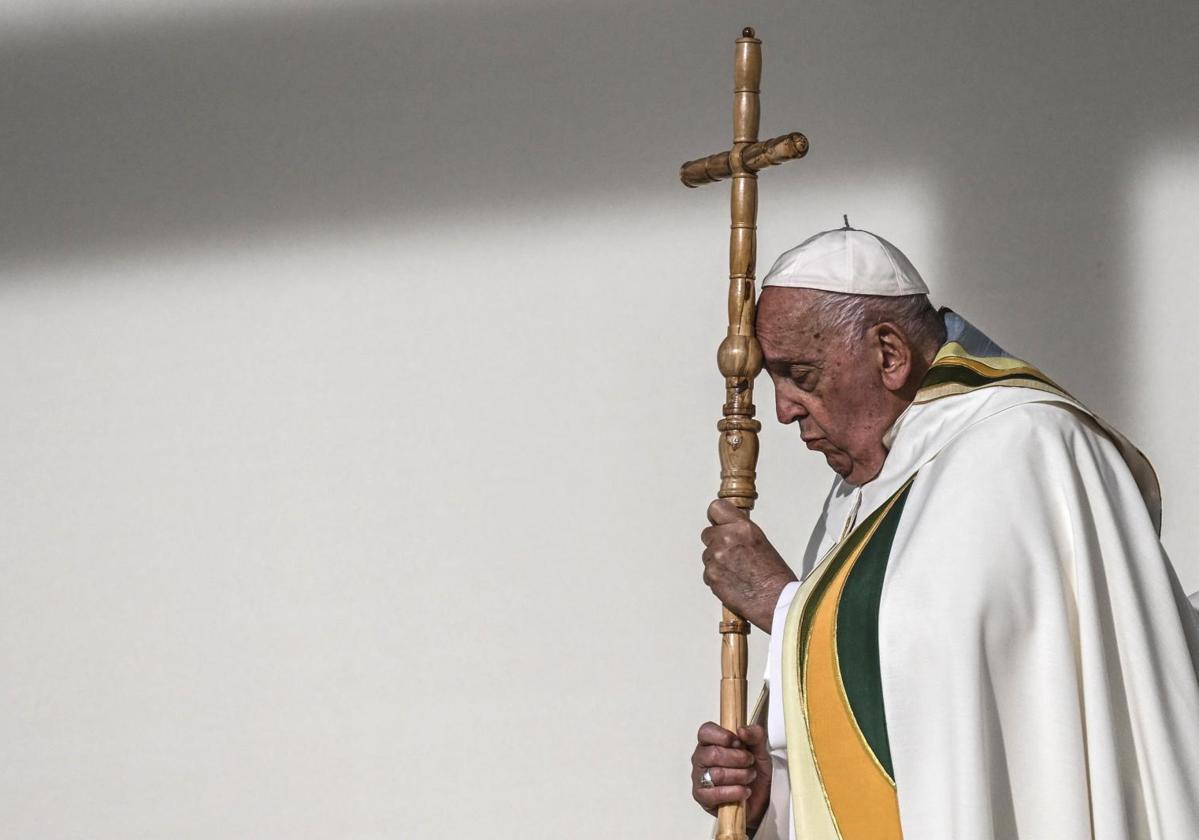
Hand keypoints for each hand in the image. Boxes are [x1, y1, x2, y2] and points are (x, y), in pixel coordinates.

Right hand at [690, 722, 771, 829]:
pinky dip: (734, 792)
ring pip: (717, 774)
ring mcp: (699, 777)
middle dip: (738, 759)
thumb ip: (754, 735)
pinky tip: (744, 791)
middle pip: (713, 754)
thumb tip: (742, 730)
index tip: (739, 742)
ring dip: (740, 776)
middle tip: (750, 762)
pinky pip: (715, 794)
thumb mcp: (760, 750)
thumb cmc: (754, 772)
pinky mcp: (702, 797)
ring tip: (749, 777)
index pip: (706, 731)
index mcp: (710, 742)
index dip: (722, 736)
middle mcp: (701, 758)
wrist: (760, 799)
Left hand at [701, 500, 796, 630]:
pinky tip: (732, 582)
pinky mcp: (711, 574)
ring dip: (716, 561)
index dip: (716, 518)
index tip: (717, 523)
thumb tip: (727, 531)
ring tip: (736, 571)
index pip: (716, 508)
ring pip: (706, 554)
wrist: (776, 600)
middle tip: (730, 554)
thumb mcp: (759, 541)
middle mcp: (727, 538)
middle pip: (707, 533)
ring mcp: (717, 556)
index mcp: (742, 527)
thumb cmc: (774, 575)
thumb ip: (740, 532)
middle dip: (715, 542)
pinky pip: (707, 572)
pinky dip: (716, 577)